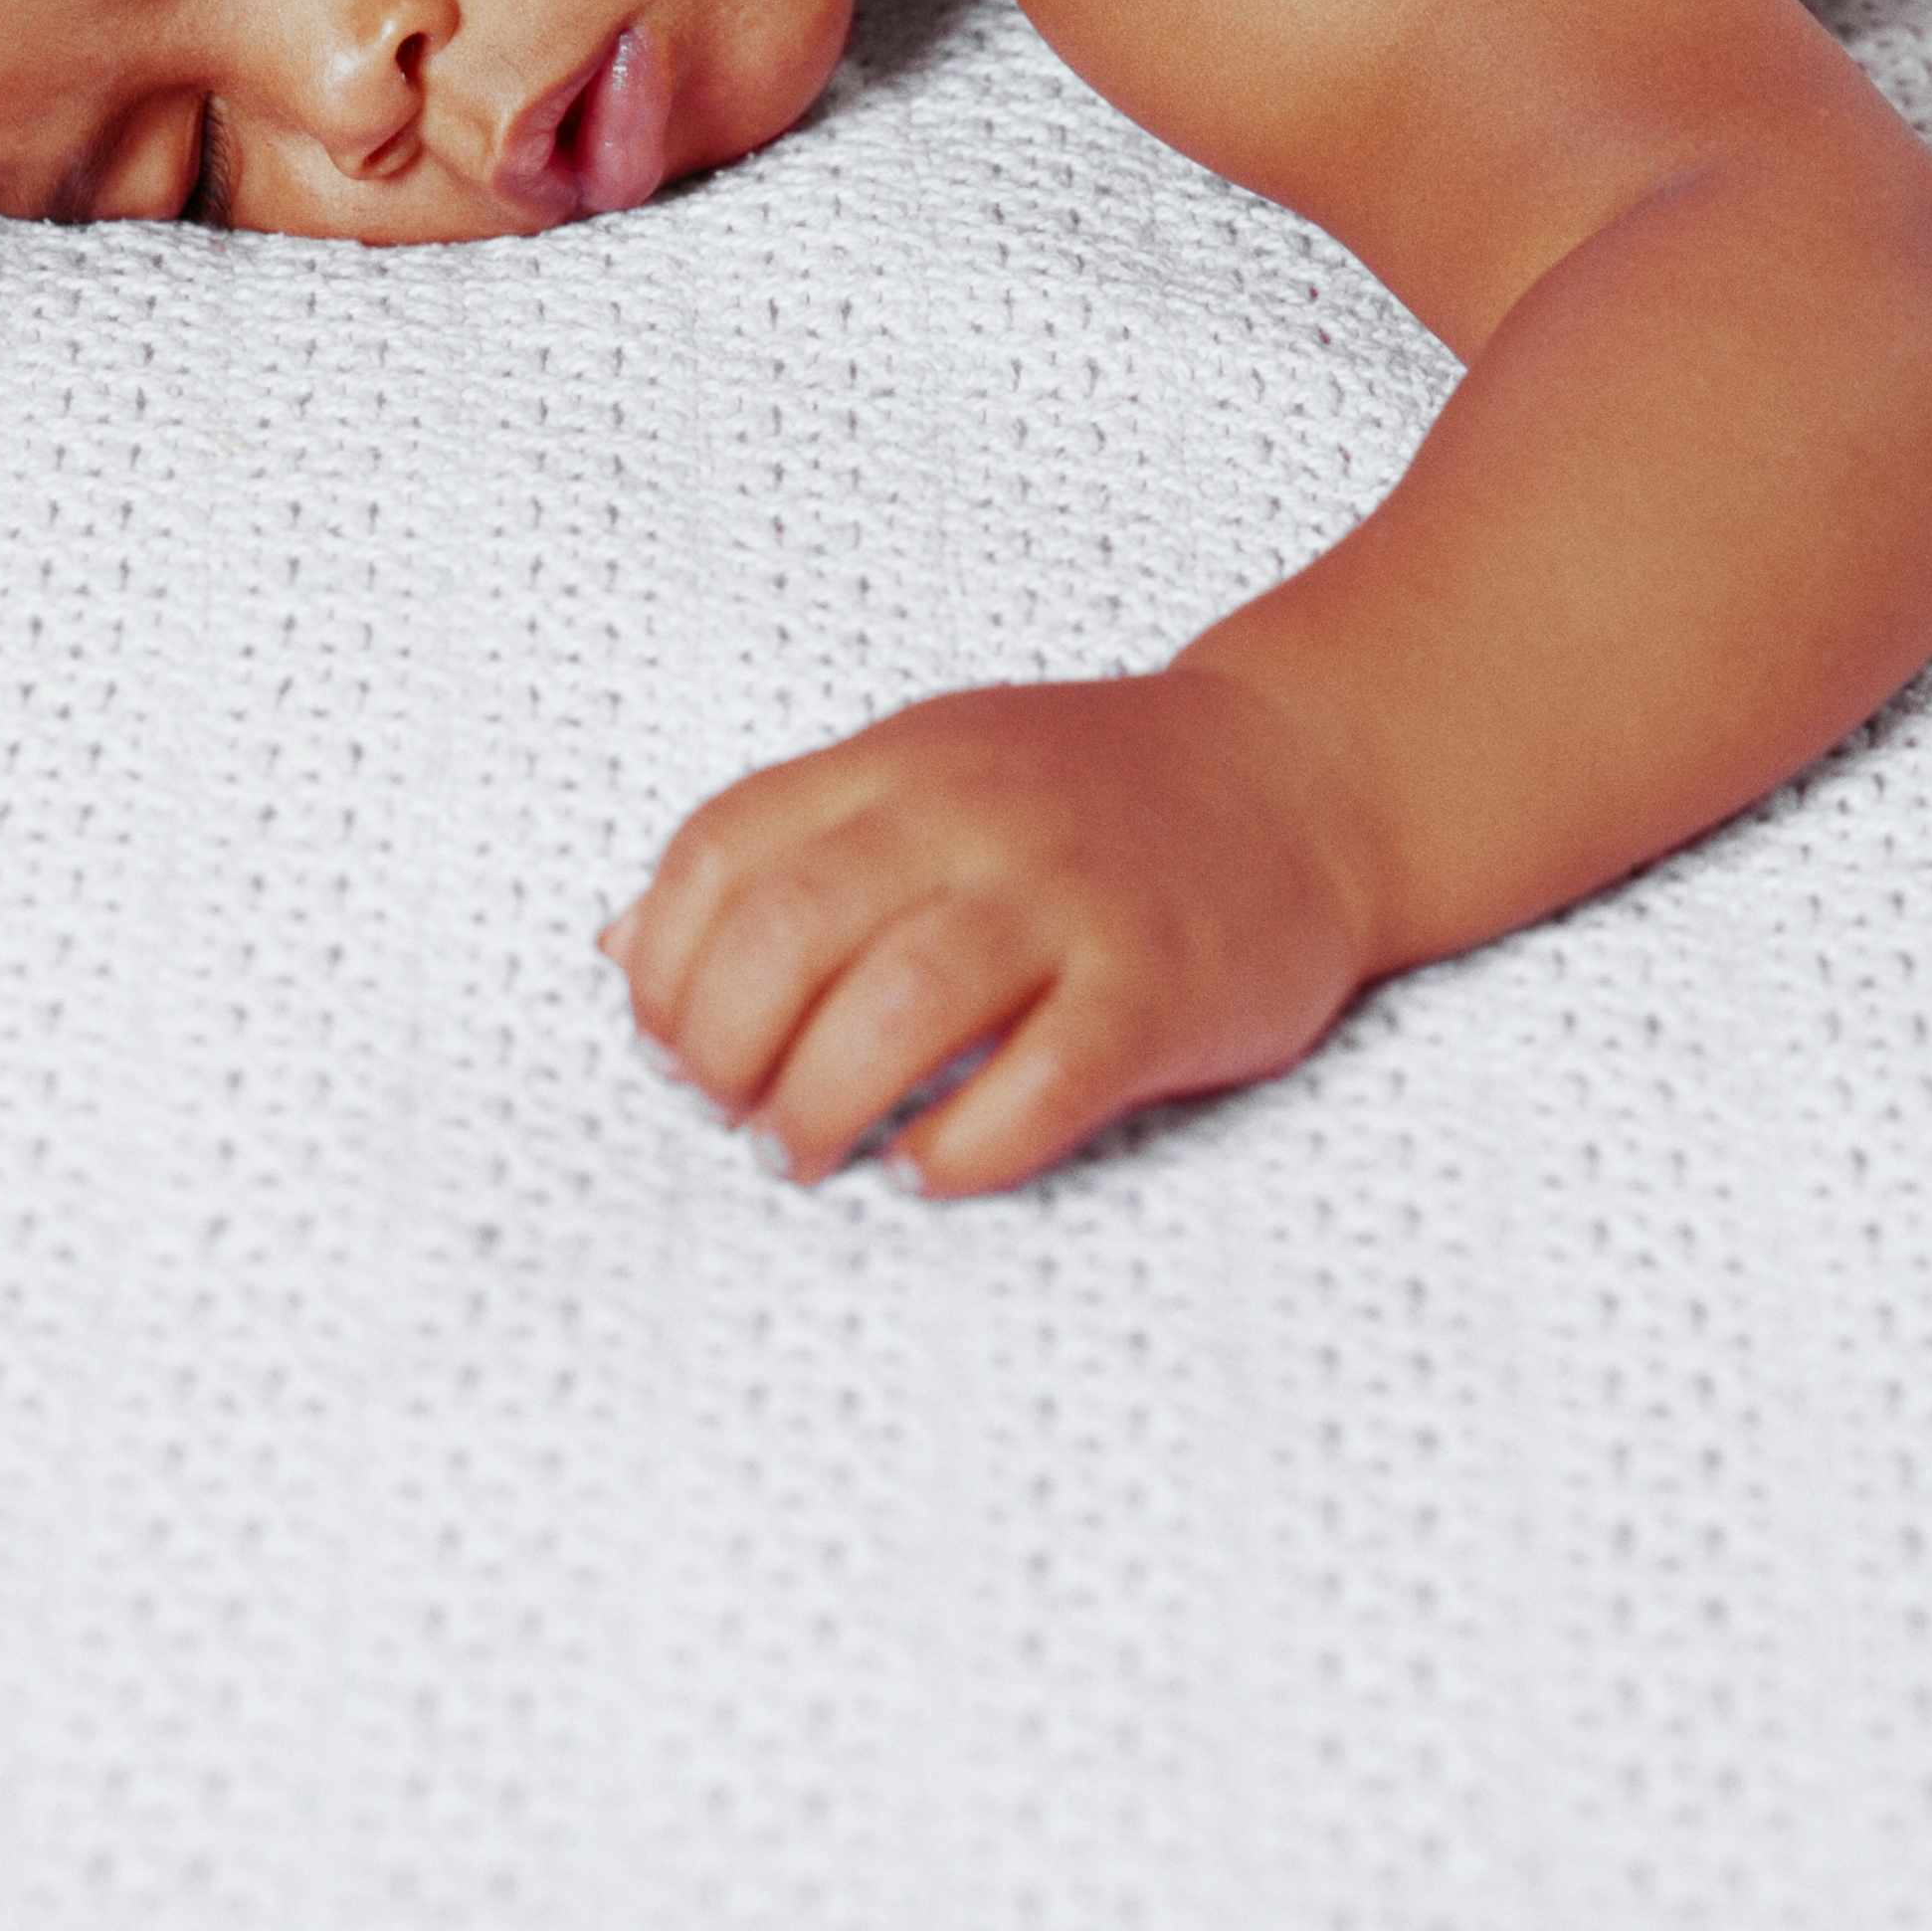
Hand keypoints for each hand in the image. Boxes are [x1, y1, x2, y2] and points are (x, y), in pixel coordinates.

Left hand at [601, 665, 1377, 1197]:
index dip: (666, 966)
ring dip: (819, 1106)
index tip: (670, 1040)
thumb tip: (626, 954)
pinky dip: (961, 1146)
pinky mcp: (1157, 990)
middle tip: (734, 1114)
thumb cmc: (1099, 798)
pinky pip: (1038, 1084)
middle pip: (786, 934)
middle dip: (725, 1051)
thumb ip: (788, 847)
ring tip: (807, 1151)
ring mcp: (1069, 900)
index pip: (721, 850)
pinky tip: (928, 1166)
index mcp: (901, 764)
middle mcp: (974, 818)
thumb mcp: (928, 772)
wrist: (1305, 779)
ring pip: (896, 1008)